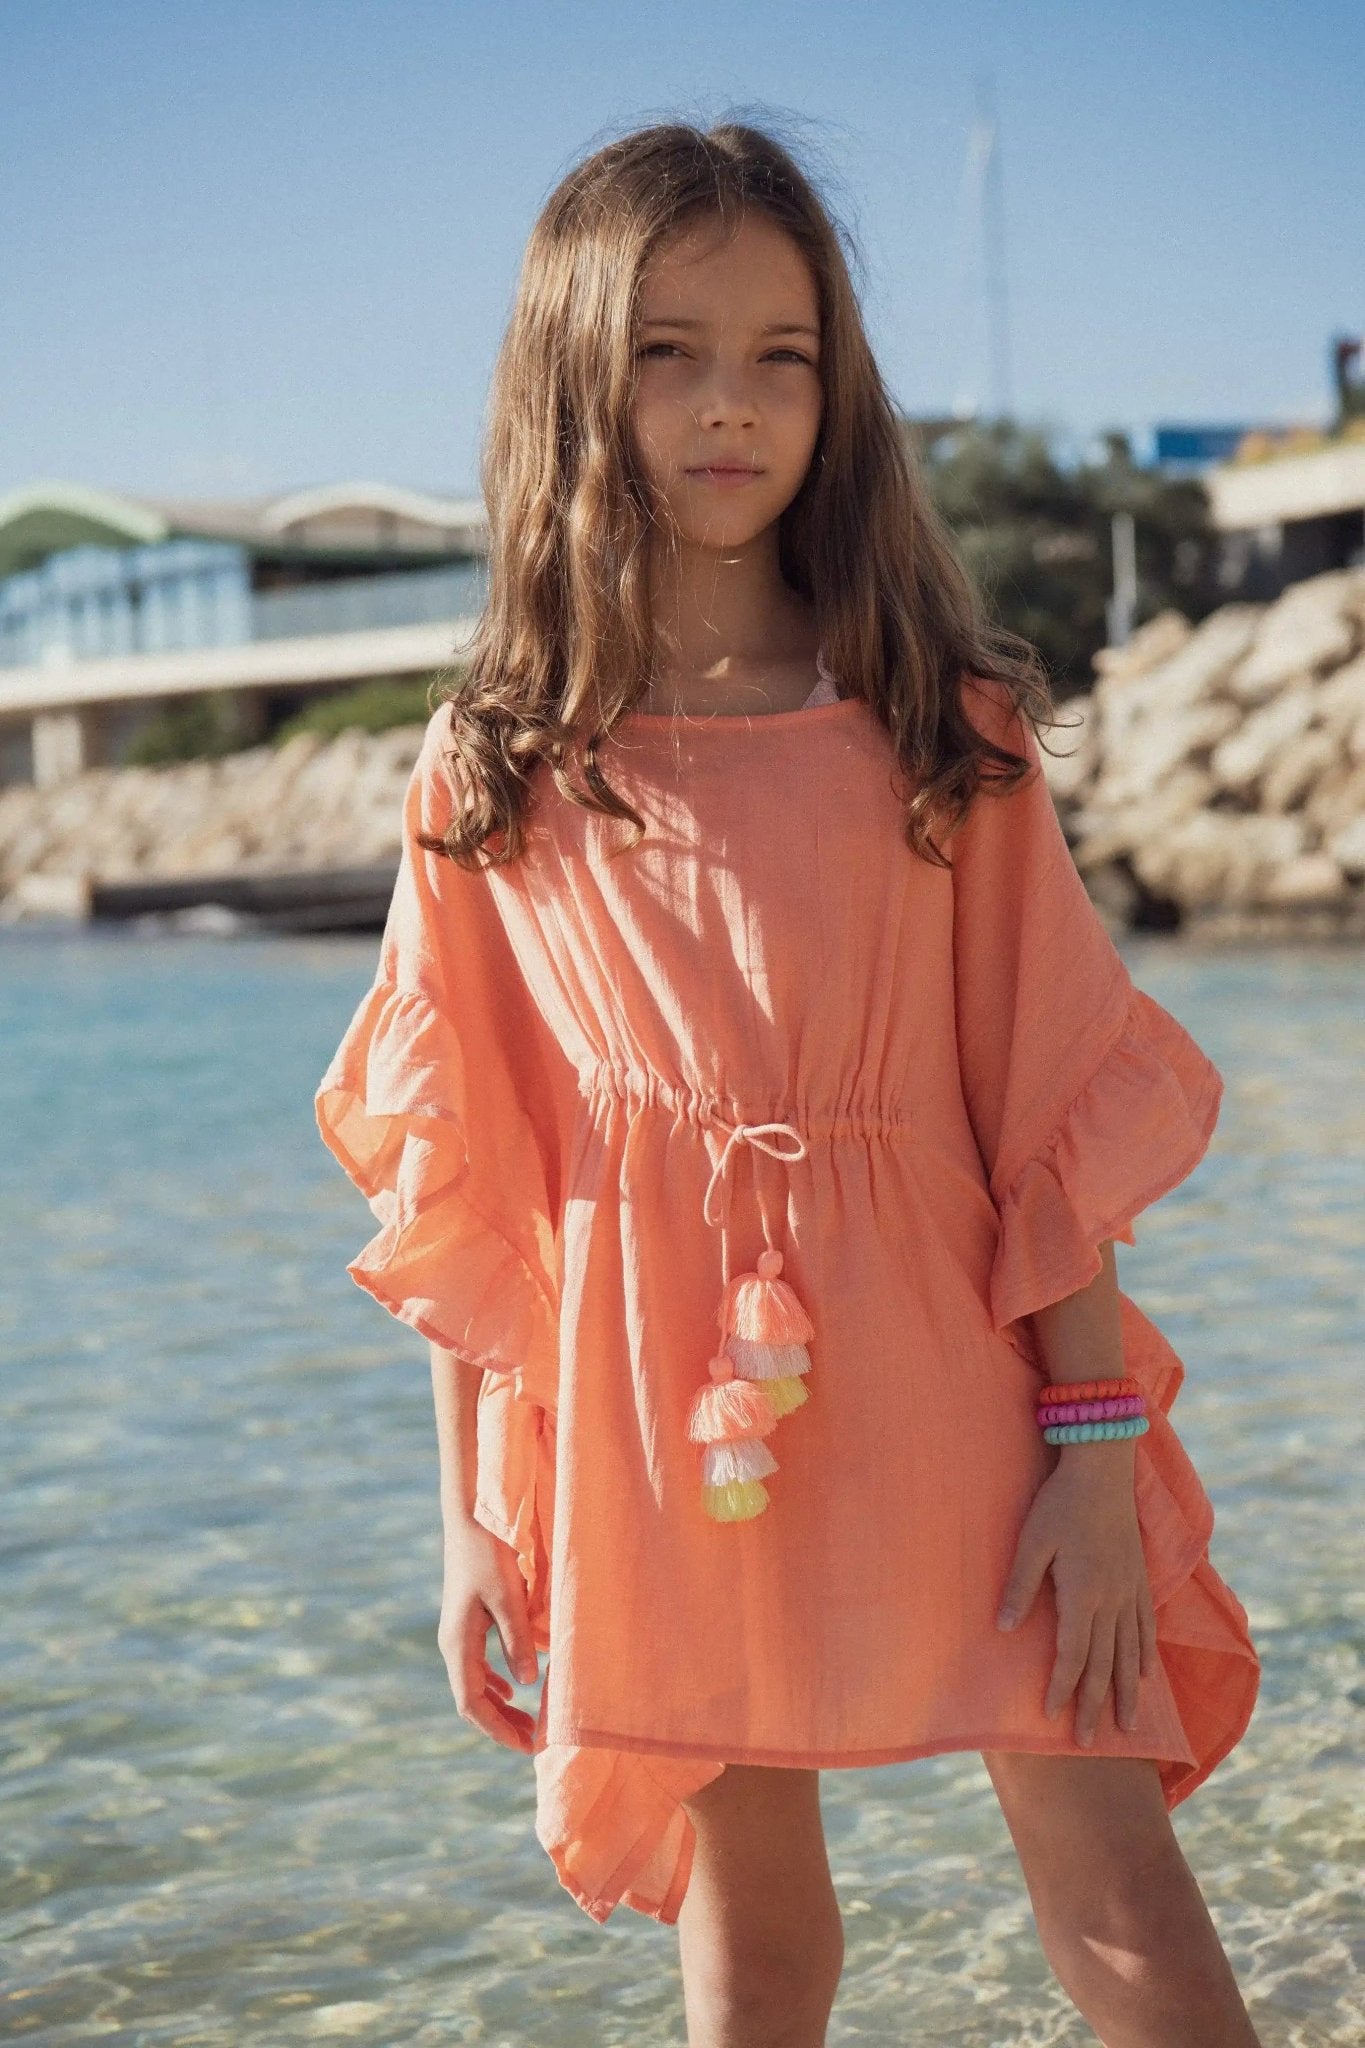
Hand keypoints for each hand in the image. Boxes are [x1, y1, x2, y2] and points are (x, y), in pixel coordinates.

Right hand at [437, 1520, 540, 1752]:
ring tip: (528, 1723)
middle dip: (500, 1724)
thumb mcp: (509, 1597)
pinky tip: (512, 1689)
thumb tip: (526, 1684)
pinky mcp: (467, 1621)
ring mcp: (458, 1633)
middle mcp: (453, 1643)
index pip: (472, 1703)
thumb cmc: (490, 1553)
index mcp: (458, 1642)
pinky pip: (478, 1666)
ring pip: (475, 1684)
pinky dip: (496, 1684)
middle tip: (533, 1743)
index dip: (497, 1729)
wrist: (470, 1517)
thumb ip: (517, 1640)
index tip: (525, 1747)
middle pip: (472, 1700)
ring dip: (500, 1707)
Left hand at [995, 1453, 1158, 1743]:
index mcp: (1083, 1595)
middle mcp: (1112, 1601)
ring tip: (1127, 1726)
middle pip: (1103, 1665)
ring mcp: (1131, 1592)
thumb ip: (1020, 1585)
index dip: (1062, 1688)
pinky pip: (1146, 1628)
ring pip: (1130, 1654)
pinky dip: (1145, 1657)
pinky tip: (1145, 1676)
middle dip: (1094, 1705)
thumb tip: (1005, 1628)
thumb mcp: (1030, 1541)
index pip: (1071, 1655)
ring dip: (1126, 1692)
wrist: (1103, 1469)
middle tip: (1089, 1744)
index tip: (1053, 1717)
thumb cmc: (1059, 1503)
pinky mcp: (1140, 1579)